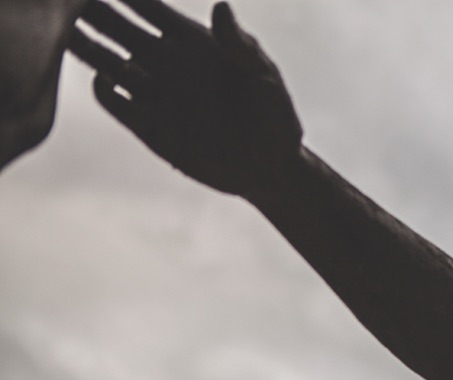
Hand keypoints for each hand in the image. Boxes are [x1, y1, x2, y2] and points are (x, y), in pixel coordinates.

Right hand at [68, 0, 301, 196]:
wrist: (269, 170)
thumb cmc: (275, 119)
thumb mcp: (264, 79)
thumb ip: (240, 46)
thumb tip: (221, 7)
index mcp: (194, 43)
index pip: (147, 7)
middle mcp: (167, 62)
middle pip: (117, 27)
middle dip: (89, 10)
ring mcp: (155, 92)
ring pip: (106, 60)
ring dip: (82, 43)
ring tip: (56, 28)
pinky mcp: (149, 126)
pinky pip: (114, 101)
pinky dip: (104, 88)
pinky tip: (103, 78)